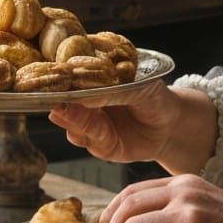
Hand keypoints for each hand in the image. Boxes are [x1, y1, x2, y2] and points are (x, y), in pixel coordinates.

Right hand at [48, 78, 178, 163]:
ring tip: (63, 111)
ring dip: (70, 118)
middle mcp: (87, 104)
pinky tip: (78, 131)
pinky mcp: (100, 145)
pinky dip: (85, 135)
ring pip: (74, 124)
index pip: (71, 79)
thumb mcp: (137, 89)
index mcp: (94, 82)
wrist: (172, 124)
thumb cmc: (155, 97)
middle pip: (66, 103)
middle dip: (59, 101)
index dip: (59, 79)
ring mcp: (92, 124)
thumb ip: (111, 92)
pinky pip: (89, 141)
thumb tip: (83, 94)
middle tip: (53, 98)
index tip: (51, 77)